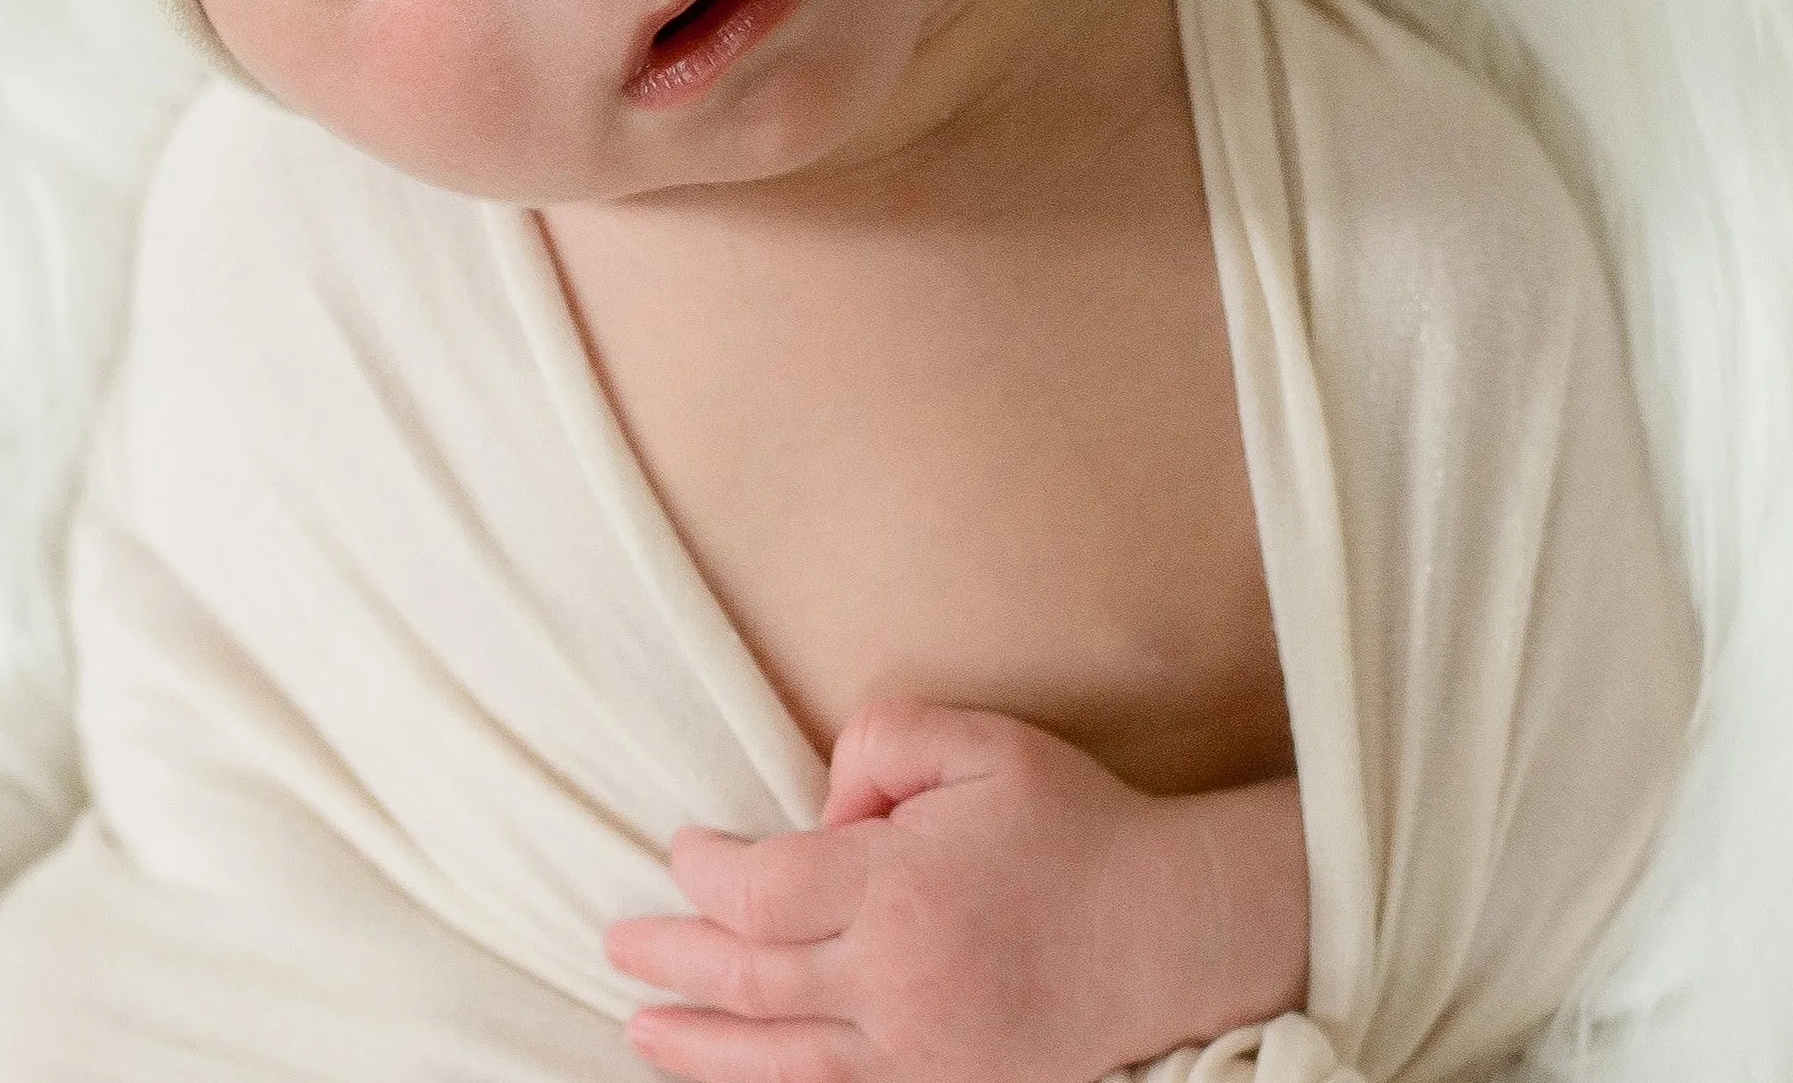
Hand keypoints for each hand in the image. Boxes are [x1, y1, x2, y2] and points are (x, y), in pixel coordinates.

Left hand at [602, 697, 1307, 1082]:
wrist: (1175, 931)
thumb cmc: (1074, 824)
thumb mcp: (977, 742)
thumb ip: (879, 742)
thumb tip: (820, 805)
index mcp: (899, 888)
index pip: (761, 890)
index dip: (705, 873)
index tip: (682, 848)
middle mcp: (899, 983)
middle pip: (752, 979)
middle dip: (675, 960)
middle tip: (616, 944)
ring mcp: (925, 1054)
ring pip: (782, 1057)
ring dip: (701, 1043)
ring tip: (639, 1029)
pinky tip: (736, 1076)